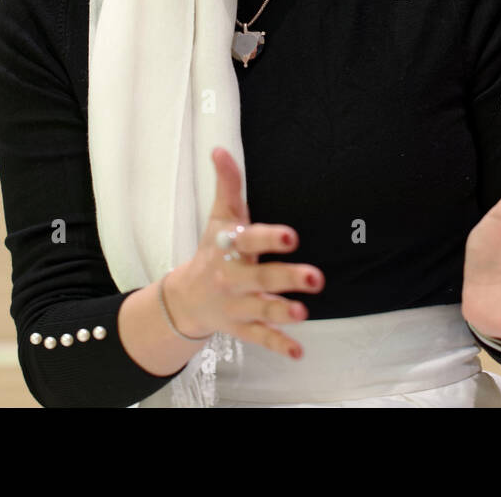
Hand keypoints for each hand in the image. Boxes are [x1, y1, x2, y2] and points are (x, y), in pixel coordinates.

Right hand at [165, 147, 324, 359]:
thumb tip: (220, 149)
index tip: (291, 236)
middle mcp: (232, 278)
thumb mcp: (219, 217)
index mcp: (230, 247)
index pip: (249, 239)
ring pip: (261, 310)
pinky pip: (261, 339)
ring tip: (303, 313)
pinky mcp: (242, 327)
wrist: (185, 298)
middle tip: (316, 277)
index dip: (269, 238)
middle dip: (287, 278)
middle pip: (261, 278)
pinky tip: (299, 351)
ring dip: (282, 313)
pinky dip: (279, 345)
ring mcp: (237, 305)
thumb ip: (227, 185)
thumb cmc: (212, 250)